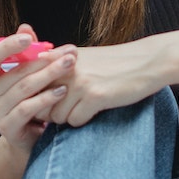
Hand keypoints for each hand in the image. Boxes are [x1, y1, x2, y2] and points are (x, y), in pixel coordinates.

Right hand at [0, 25, 76, 155]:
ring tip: (69, 66)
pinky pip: (28, 108)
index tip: (28, 38)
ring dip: (49, 75)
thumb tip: (25, 27)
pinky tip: (62, 90)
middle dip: (45, 60)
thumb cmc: (26, 100)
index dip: (8, 46)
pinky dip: (47, 98)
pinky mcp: (7, 127)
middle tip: (68, 52)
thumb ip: (25, 53)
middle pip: (16, 72)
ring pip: (24, 88)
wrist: (26, 137)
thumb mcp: (25, 75)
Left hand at [40, 41, 164, 126]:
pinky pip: (75, 120)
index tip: (43, 104)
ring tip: (81, 108)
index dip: (35, 98)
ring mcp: (79, 82)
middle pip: (39, 102)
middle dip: (48, 111)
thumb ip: (56, 66)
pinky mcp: (95, 96)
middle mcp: (65, 68)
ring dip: (66, 117)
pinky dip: (82, 120)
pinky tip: (93, 110)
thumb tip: (34, 85)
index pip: (30, 83)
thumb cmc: (113, 62)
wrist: (148, 61)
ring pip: (56, 116)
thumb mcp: (81, 57)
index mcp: (59, 57)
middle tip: (63, 109)